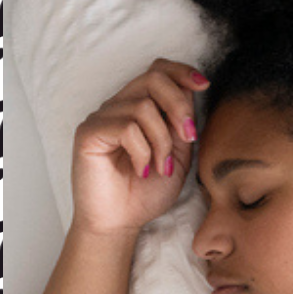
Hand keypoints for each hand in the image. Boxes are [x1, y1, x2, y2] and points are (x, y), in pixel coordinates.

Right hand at [72, 59, 206, 237]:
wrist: (122, 223)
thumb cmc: (148, 191)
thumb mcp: (179, 154)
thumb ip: (183, 123)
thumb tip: (193, 89)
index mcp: (140, 107)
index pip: (157, 70)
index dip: (182, 72)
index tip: (204, 85)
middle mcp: (118, 106)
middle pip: (153, 78)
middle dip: (179, 106)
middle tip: (188, 138)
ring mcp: (101, 118)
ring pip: (143, 107)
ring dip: (162, 141)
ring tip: (160, 166)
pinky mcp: (88, 133)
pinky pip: (126, 127)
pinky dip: (143, 151)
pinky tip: (142, 170)